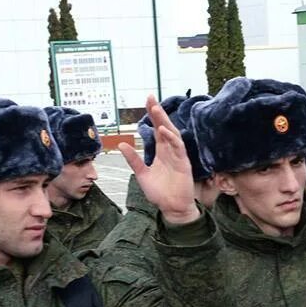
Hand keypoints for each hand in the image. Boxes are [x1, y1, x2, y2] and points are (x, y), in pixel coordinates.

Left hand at [119, 95, 199, 223]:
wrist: (172, 208)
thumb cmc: (160, 193)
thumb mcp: (141, 174)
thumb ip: (133, 159)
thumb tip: (121, 144)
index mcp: (162, 152)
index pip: (157, 129)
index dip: (153, 115)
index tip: (148, 100)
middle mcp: (171, 151)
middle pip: (165, 127)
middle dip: (158, 112)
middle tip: (150, 98)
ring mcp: (178, 156)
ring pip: (172, 134)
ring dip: (164, 121)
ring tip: (156, 109)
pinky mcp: (183, 164)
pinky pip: (178, 148)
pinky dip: (171, 138)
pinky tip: (163, 130)